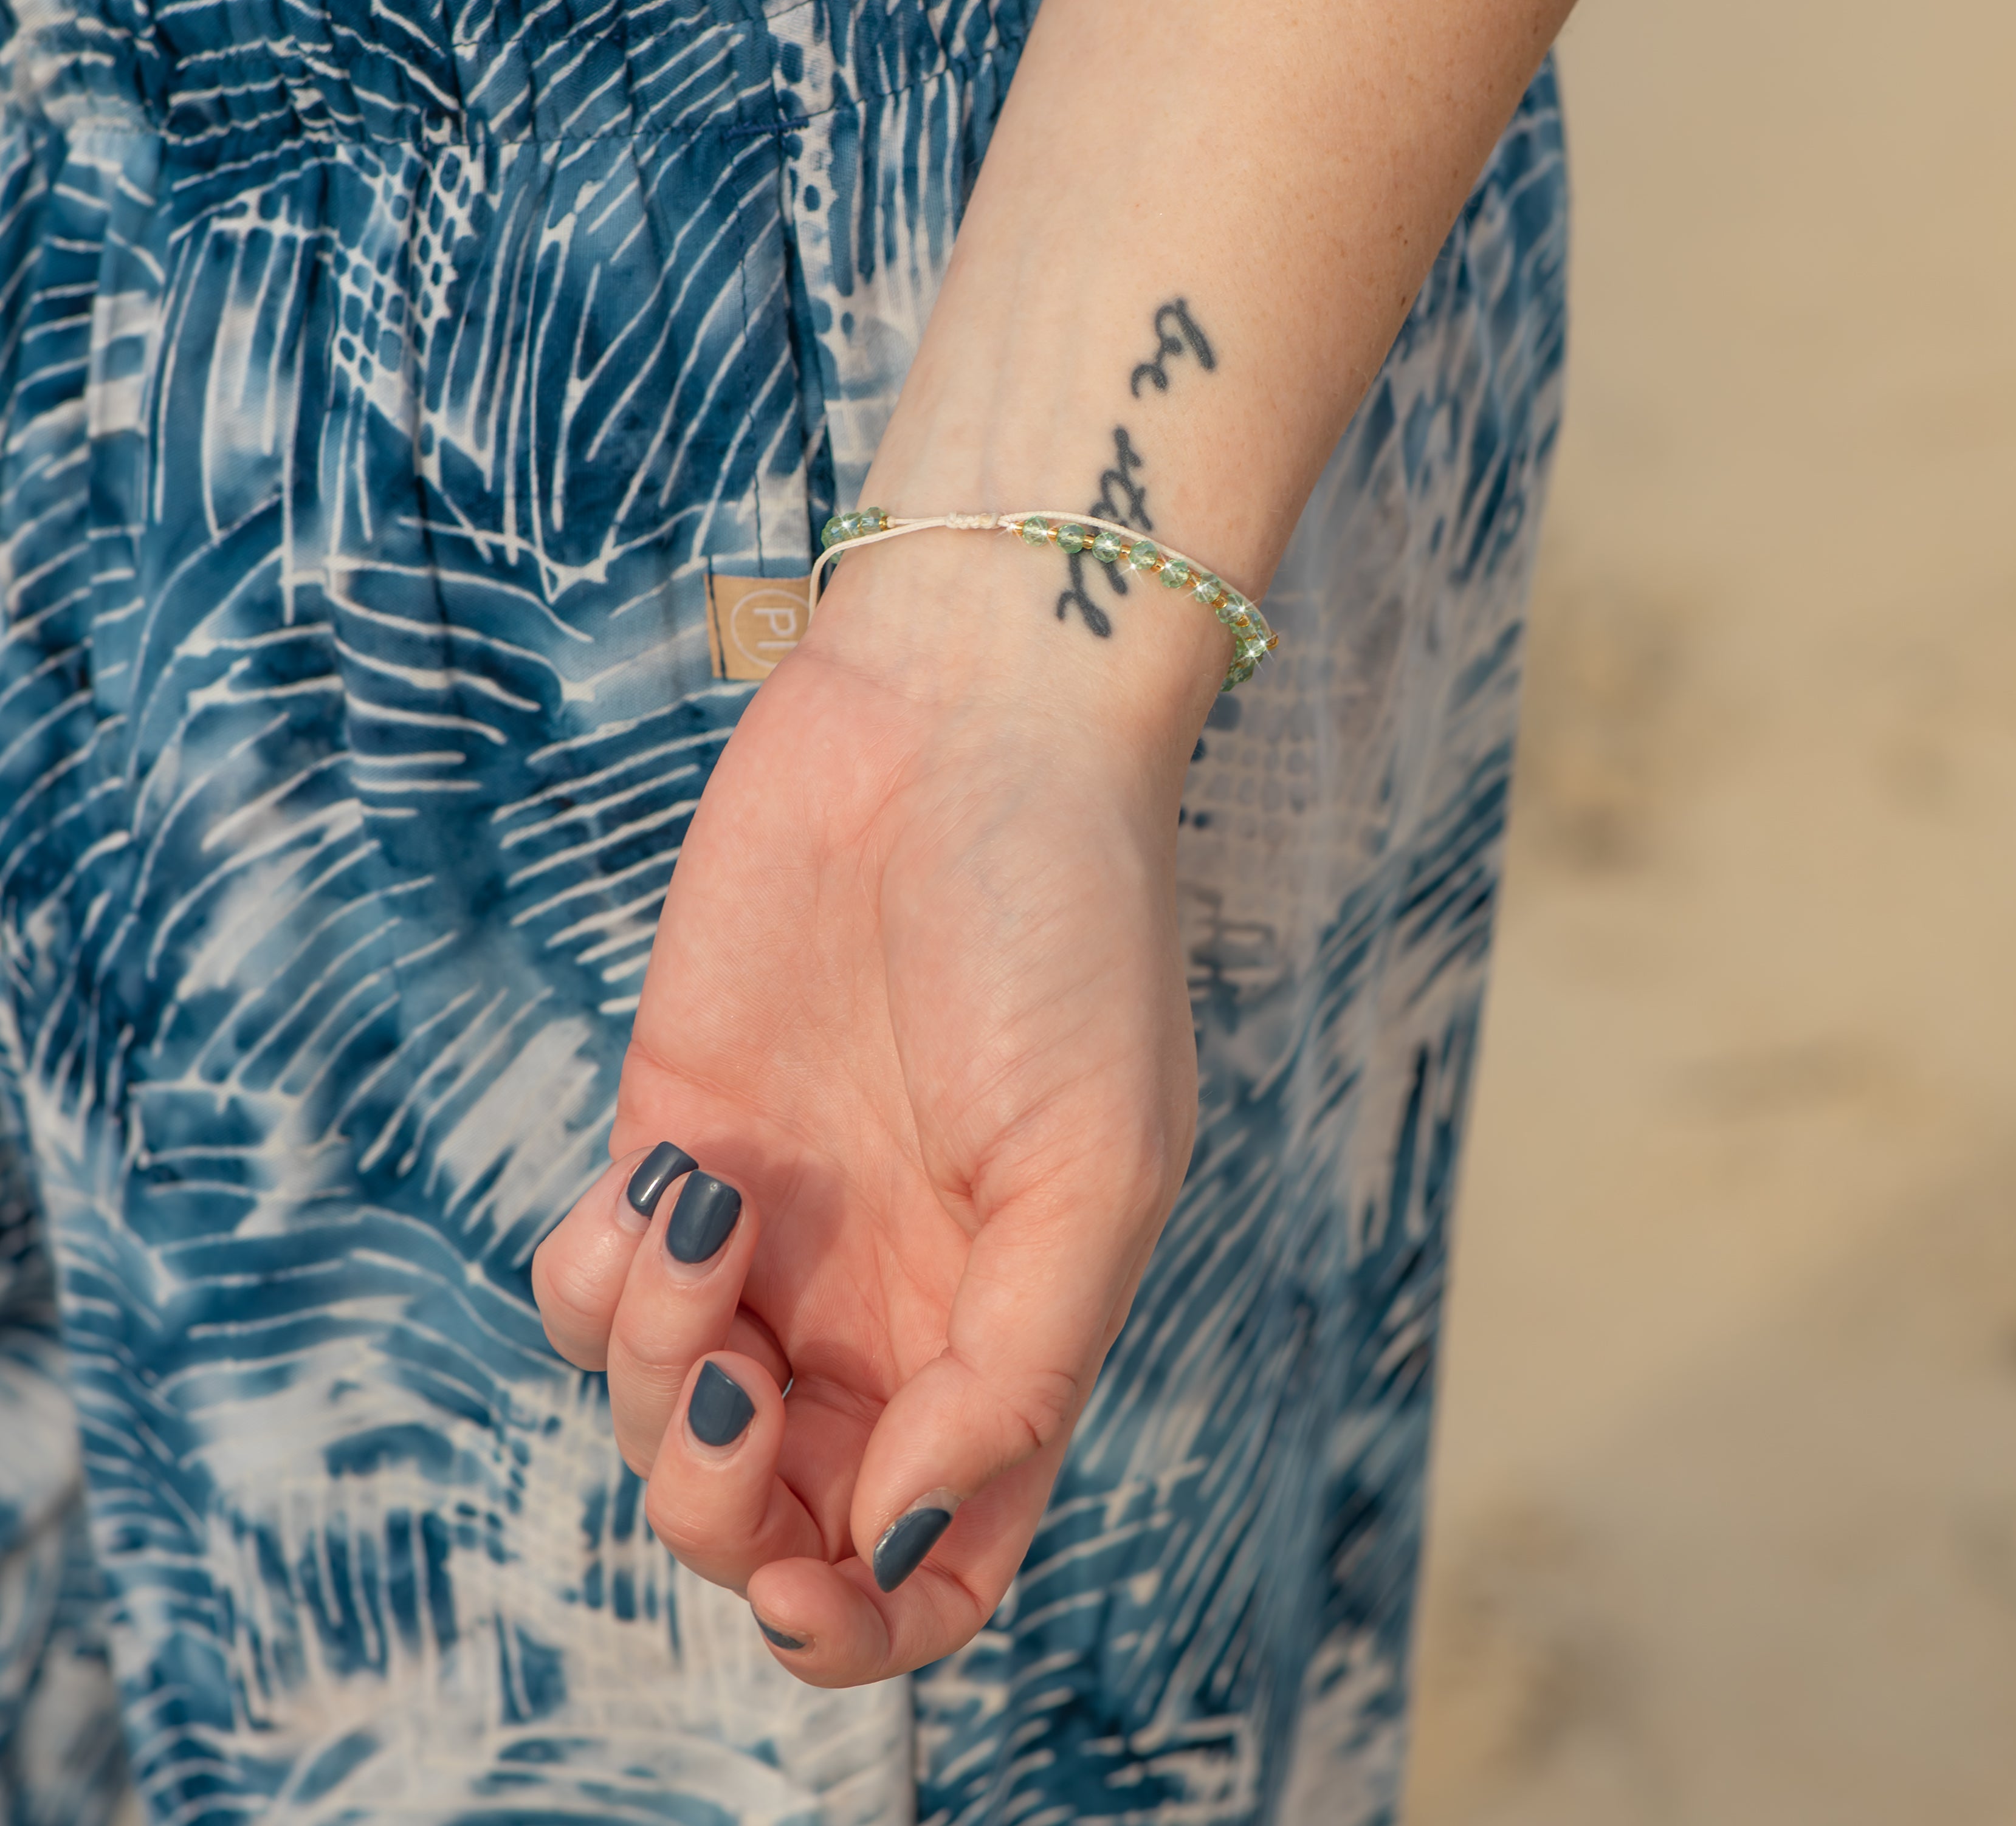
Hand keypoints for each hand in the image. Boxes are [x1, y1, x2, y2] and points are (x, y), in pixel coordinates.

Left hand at [531, 544, 1224, 1682]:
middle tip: (719, 1394)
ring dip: (648, 1373)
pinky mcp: (676, 1135)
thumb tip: (893, 1537)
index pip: (931, 1561)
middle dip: (717, 1509)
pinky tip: (652, 1189)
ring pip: (661, 1415)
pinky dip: (587, 1283)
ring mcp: (774, 1229)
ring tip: (696, 1223)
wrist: (962, 727)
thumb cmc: (1065, 931)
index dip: (859, 1623)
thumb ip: (1012, 1371)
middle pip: (773, 1512)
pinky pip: (587, 1292)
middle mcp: (884, 1301)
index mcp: (1005, 1331)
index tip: (797, 1581)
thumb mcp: (1093, 1165)